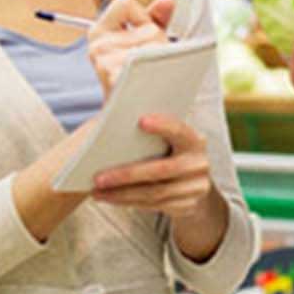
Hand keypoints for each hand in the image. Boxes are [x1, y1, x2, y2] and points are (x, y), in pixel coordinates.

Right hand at [86, 0, 176, 95]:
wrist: (128, 115)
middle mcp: (98, 46)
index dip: (142, 16)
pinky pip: (150, 65)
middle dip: (160, 43)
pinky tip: (156, 82)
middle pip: (149, 30)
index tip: (142, 36)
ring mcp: (105, 64)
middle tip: (155, 63)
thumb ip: (155, 19)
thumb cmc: (137, 74)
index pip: (125, 3)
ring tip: (156, 74)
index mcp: (99, 32)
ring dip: (164, 60)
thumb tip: (167, 0)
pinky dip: (160, 72)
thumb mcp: (144, 41)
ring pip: (154, 49)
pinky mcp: (117, 81)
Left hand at [90, 114, 216, 221]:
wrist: (195, 184)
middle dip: (126, 174)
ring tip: (95, 189)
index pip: (179, 131)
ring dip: (120, 193)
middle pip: (160, 170)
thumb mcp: (168, 135)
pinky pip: (152, 206)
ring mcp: (195, 187)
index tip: (141, 120)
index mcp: (194, 139)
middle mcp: (199, 163)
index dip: (163, 125)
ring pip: (153, 193)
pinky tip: (107, 197)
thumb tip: (107, 87)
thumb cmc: (169, 149)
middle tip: (97, 176)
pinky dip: (126, 202)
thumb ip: (150, 123)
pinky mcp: (186, 206)